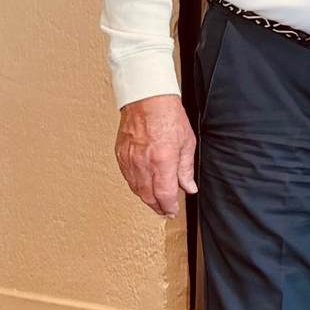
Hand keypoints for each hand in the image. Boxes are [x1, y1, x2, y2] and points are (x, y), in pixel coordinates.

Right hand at [114, 93, 198, 216]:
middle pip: (149, 196)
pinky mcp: (120, 155)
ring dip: (146, 199)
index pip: (165, 195)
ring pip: (136, 189)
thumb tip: (189, 187)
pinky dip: (136, 186)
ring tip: (155, 202)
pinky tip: (142, 186)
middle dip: (158, 207)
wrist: (147, 99)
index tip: (173, 210)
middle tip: (165, 210)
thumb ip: (186, 169)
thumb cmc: (167, 115)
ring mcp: (130, 159)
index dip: (169, 207)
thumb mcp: (186, 143)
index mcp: (162, 161)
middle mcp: (144, 163)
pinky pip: (127, 177)